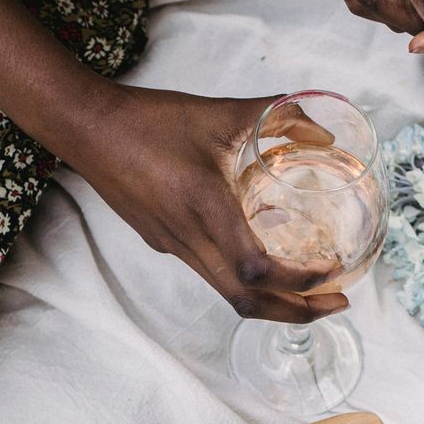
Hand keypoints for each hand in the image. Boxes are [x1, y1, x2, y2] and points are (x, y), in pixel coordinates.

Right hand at [69, 86, 348, 323]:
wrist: (87, 129)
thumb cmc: (148, 119)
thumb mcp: (221, 111)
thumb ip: (278, 114)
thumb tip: (325, 131)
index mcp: (205, 207)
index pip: (257, 269)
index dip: (299, 281)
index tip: (332, 269)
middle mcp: (189, 239)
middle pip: (247, 302)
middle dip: (297, 311)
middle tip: (337, 301)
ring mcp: (174, 247)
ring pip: (228, 295)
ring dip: (274, 302)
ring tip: (310, 291)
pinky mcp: (164, 244)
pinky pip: (212, 275)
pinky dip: (247, 282)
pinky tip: (265, 261)